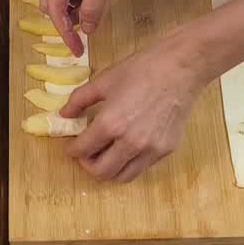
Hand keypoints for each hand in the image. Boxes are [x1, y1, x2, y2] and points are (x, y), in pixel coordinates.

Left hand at [61, 33, 207, 181]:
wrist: (180, 68)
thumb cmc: (140, 69)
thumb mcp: (103, 81)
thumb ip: (79, 100)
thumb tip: (64, 115)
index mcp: (110, 124)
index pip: (82, 150)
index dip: (72, 149)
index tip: (72, 145)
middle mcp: (130, 143)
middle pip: (101, 172)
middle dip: (88, 164)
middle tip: (87, 152)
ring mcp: (150, 150)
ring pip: (123, 176)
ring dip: (110, 169)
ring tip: (106, 154)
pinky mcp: (166, 150)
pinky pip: (142, 166)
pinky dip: (130, 162)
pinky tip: (128, 146)